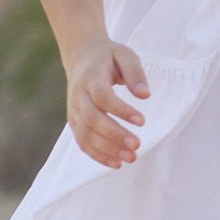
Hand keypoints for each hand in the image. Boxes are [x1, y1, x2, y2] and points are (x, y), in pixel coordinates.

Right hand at [66, 37, 149, 168]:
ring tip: (131, 158)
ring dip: (107, 149)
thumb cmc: (109, 57)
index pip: (103, 97)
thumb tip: (145, 95)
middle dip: (114, 135)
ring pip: (85, 134)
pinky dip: (96, 154)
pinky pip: (82, 141)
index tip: (143, 121)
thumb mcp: (126, 55)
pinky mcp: (74, 121)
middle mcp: (78, 96)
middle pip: (92, 119)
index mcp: (91, 78)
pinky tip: (115, 163)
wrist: (82, 57)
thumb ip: (135, 73)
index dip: (121, 111)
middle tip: (137, 146)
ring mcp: (74, 110)